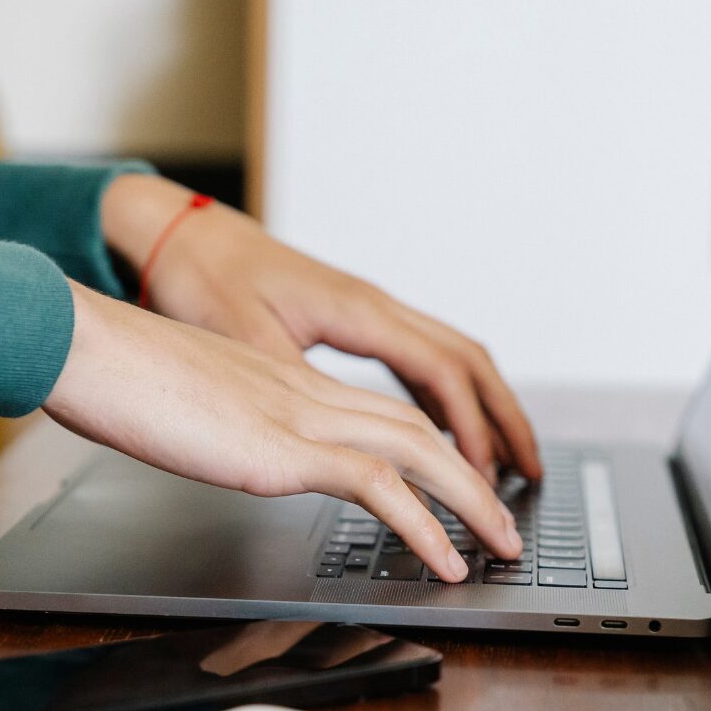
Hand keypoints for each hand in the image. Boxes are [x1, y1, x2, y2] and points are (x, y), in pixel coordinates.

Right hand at [44, 282, 522, 581]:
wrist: (85, 346)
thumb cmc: (123, 378)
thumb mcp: (197, 408)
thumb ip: (234, 428)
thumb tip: (243, 452)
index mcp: (292, 387)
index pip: (386, 416)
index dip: (434, 453)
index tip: (459, 488)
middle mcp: (311, 396)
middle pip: (421, 432)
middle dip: (475, 480)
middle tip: (505, 524)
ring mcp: (302, 417)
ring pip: (419, 453)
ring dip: (471, 503)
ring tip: (501, 546)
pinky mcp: (283, 449)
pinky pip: (378, 488)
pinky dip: (424, 527)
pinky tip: (446, 562)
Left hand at [100, 174, 542, 483]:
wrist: (179, 231)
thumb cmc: (204, 276)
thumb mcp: (243, 338)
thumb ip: (297, 387)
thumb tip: (343, 439)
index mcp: (359, 311)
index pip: (442, 374)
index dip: (471, 430)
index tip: (484, 478)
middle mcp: (376, 306)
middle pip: (469, 362)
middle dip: (506, 418)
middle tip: (531, 472)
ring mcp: (369, 310)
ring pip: (452, 359)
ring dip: (484, 409)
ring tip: (504, 459)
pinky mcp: (353, 321)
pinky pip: (420, 361)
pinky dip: (446, 400)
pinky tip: (444, 429)